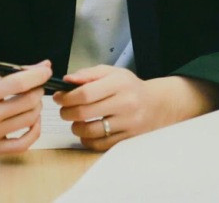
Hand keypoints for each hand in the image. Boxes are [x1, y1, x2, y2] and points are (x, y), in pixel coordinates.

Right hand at [0, 60, 52, 154]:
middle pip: (27, 102)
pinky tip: (33, 120)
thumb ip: (16, 70)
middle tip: (35, 86)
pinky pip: (23, 144)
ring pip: (29, 120)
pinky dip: (34, 131)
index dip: (38, 76)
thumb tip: (45, 66)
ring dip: (37, 107)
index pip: (18, 84)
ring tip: (30, 100)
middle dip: (38, 90)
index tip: (45, 71)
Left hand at [53, 66, 218, 150]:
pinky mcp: (128, 138)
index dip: (66, 97)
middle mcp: (125, 103)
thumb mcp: (113, 73)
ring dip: (75, 127)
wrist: (157, 104)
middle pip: (83, 113)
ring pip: (89, 131)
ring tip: (76, 121)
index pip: (84, 93)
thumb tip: (67, 80)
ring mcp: (128, 123)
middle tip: (64, 110)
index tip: (60, 97)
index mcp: (120, 84)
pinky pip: (99, 144)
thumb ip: (89, 74)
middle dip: (66, 112)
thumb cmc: (130, 87)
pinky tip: (87, 132)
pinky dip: (87, 140)